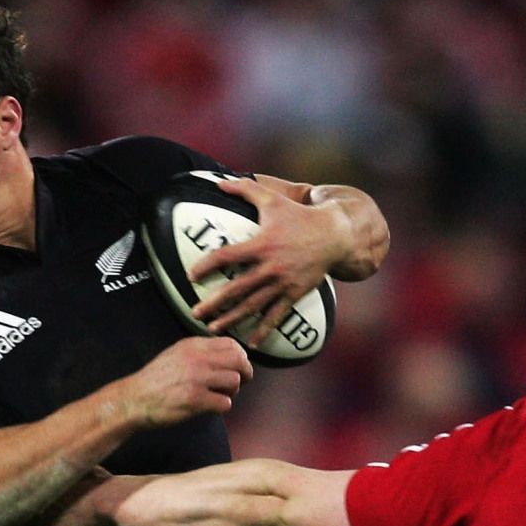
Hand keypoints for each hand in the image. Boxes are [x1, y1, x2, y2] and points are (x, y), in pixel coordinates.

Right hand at [118, 336, 253, 427]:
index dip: (241, 357)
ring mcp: (196, 379)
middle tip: (241, 384)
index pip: (231, 344)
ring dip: (232, 392)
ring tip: (220, 396)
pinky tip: (210, 407)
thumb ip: (201, 352)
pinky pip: (225, 403)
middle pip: (239, 361)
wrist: (134, 399)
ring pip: (235, 381)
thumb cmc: (157, 380)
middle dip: (245, 374)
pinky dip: (221, 407)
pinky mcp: (195, 400)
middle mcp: (197, 359)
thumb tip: (230, 356)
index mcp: (193, 346)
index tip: (238, 368)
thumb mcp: (177, 354)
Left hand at [188, 175, 345, 345]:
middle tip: (195, 313)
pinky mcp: (295, 294)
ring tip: (213, 328)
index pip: (227, 256)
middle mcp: (271, 266)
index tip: (191, 276)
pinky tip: (251, 343)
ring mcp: (283, 283)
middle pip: (237, 288)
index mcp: (261, 244)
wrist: (334, 235)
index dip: (207, 266)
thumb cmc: (299, 216)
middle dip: (214, 302)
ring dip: (232, 319)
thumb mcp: (272, 199)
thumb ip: (244, 189)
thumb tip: (219, 182)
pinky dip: (264, 330)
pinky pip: (276, 315)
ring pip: (253, 305)